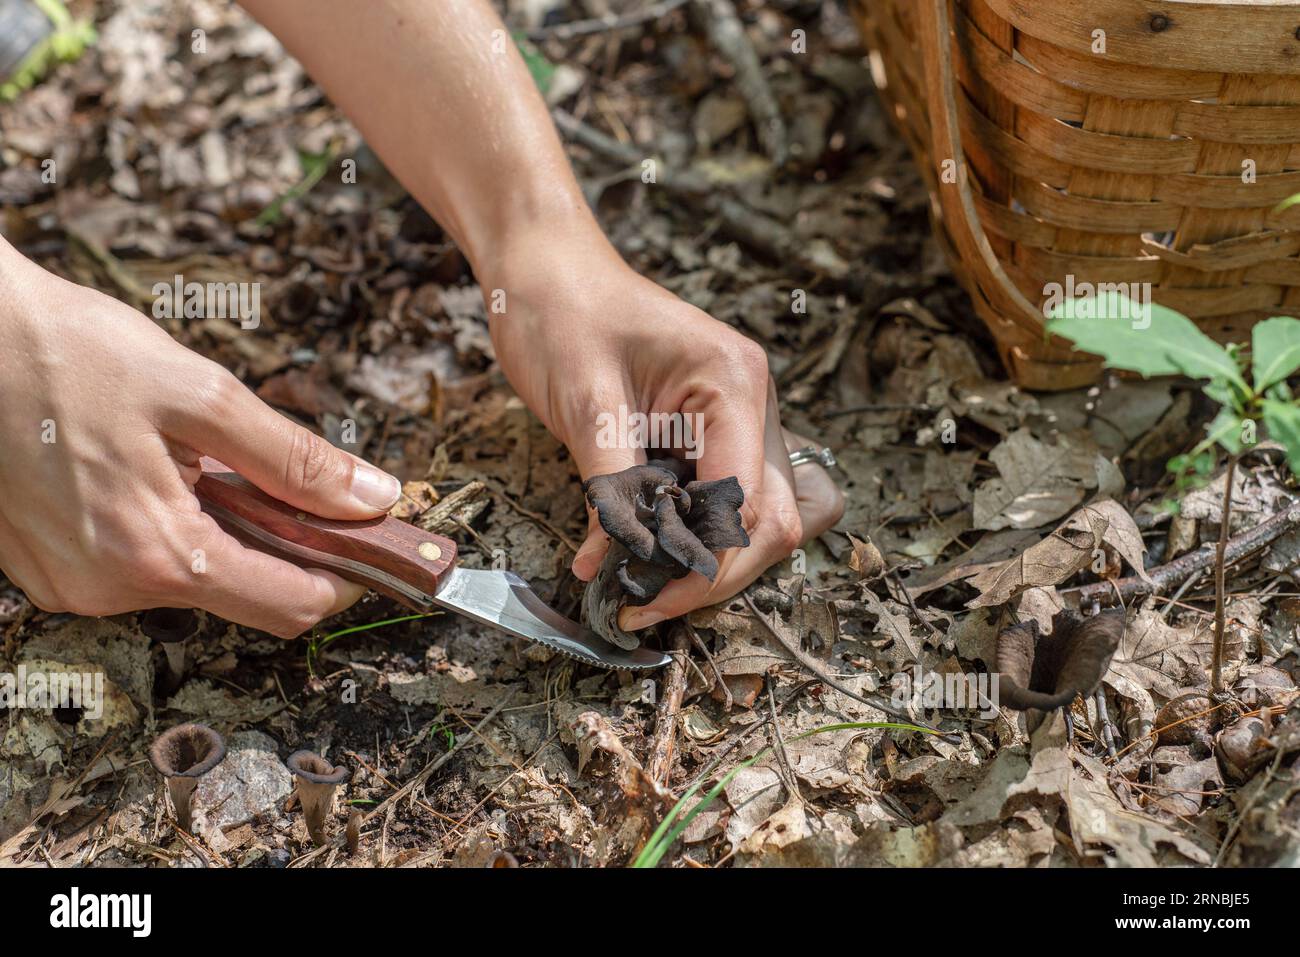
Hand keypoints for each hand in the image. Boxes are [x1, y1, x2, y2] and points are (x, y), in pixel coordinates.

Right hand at [0, 248, 402, 636]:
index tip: (374, 542)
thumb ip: (294, 459)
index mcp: (157, 553)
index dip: (346, 577)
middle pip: (245, 595)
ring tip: (210, 463)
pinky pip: (141, 567)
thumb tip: (372, 497)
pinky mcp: (48, 570)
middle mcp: (110, 589)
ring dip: (229, 533)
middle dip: (290, 549)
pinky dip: (175, 530)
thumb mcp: (201, 395)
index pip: (289, 605)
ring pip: (195, 581)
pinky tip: (161, 474)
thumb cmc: (71, 352)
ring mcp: (72, 586)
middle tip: (307, 489)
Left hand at [482, 231, 843, 628]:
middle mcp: (752, 402)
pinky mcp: (712, 431)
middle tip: (645, 607)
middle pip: (770, 521)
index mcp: (734, 384)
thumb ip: (609, 489)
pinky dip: (691, 535)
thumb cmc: (562, 312)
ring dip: (710, 560)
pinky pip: (722, 499)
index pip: (744, 503)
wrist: (546, 267)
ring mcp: (739, 417)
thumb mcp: (584, 403)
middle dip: (714, 573)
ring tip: (644, 588)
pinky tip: (643, 552)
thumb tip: (613, 567)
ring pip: (756, 518)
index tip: (645, 600)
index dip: (703, 564)